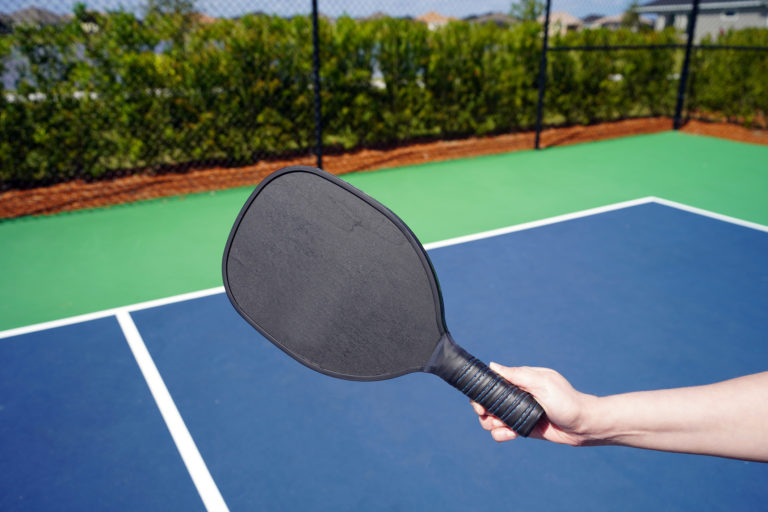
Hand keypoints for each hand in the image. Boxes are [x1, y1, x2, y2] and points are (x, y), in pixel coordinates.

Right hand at [472, 363, 597, 444]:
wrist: (583, 427)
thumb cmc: (566, 401)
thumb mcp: (542, 383)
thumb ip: (517, 375)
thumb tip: (492, 366)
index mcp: (520, 381)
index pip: (493, 382)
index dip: (481, 391)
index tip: (479, 400)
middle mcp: (516, 396)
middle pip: (487, 402)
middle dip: (482, 409)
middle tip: (486, 414)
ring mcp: (518, 413)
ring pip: (491, 418)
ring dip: (491, 423)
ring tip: (503, 426)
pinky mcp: (521, 428)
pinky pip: (502, 432)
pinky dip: (501, 434)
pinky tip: (511, 434)